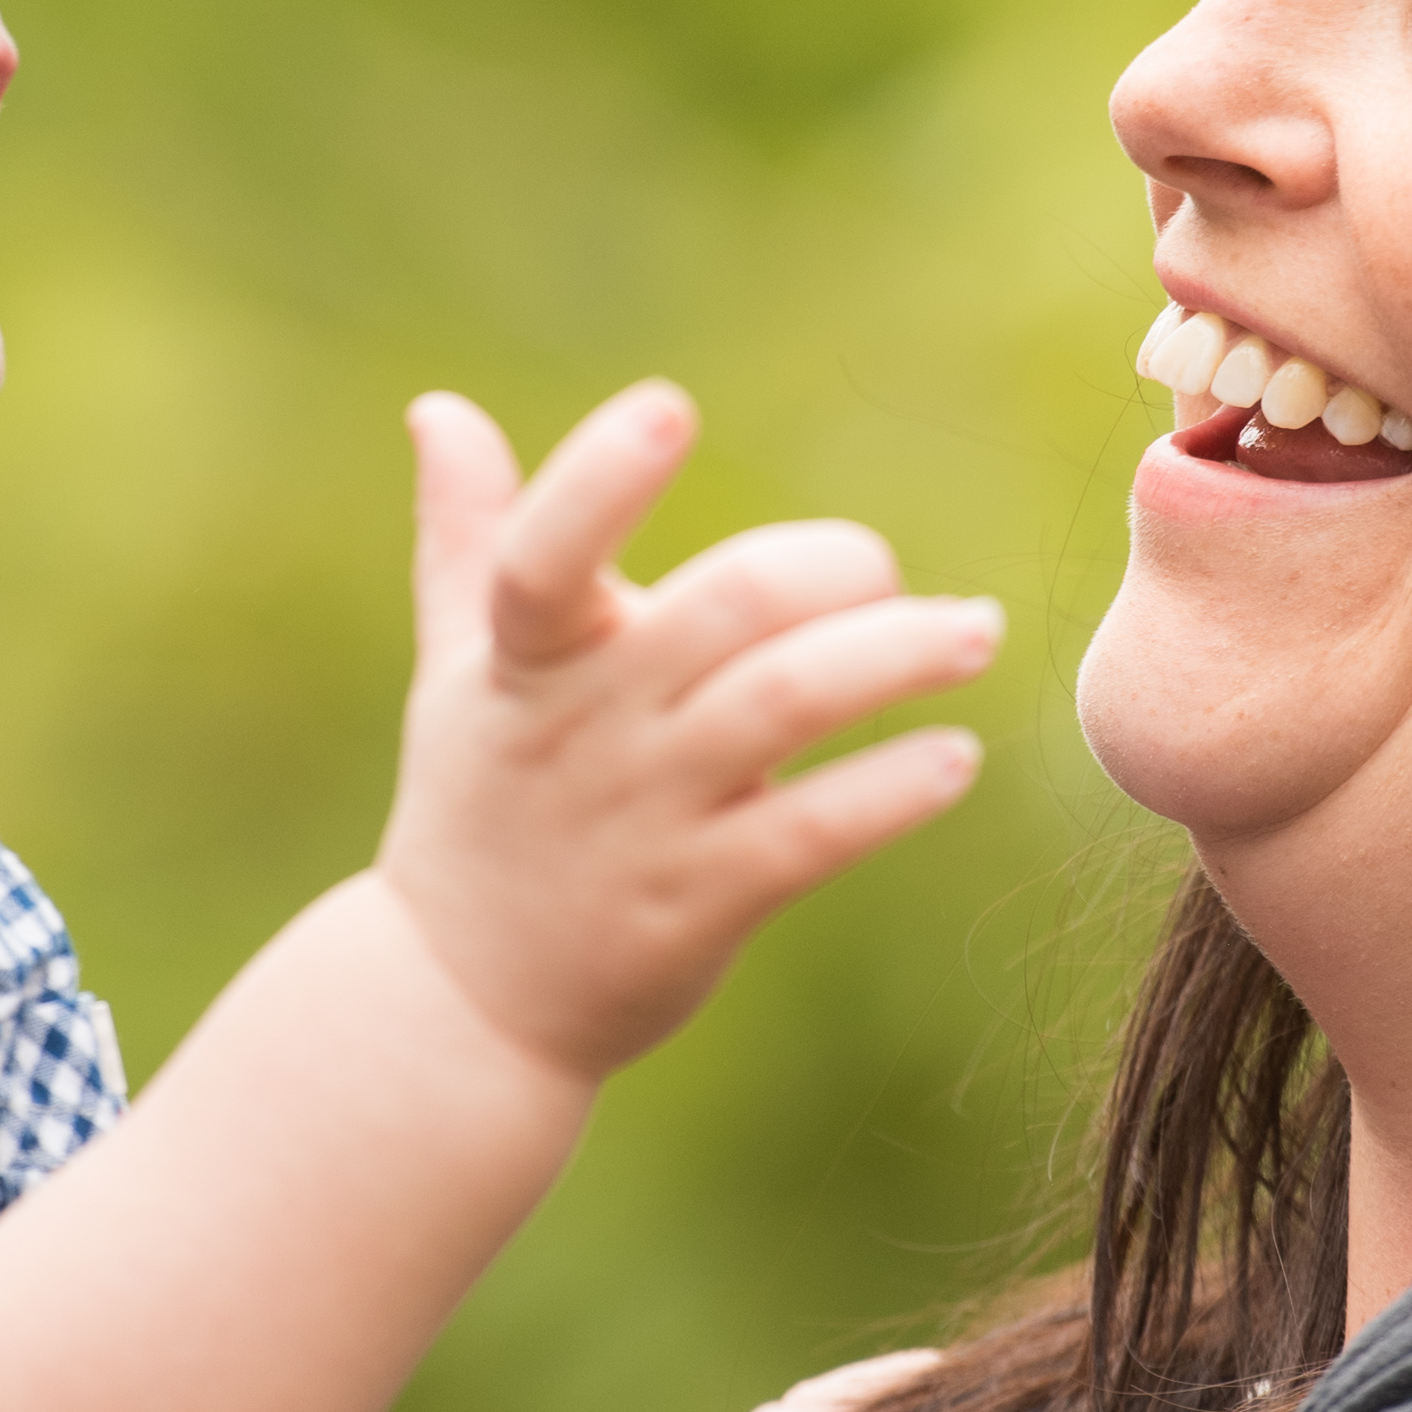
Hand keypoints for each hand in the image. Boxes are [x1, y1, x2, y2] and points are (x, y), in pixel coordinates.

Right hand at [378, 383, 997, 1083]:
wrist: (460, 1004)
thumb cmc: (479, 805)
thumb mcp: (461, 671)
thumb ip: (468, 535)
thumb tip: (436, 408)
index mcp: (526, 657)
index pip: (543, 556)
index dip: (599, 481)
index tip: (667, 408)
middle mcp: (585, 728)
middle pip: (723, 610)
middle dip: (831, 568)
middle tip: (887, 574)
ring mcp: (643, 820)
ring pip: (785, 706)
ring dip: (896, 655)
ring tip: (974, 632)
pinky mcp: (697, 905)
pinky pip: (812, 834)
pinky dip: (892, 790)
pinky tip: (953, 758)